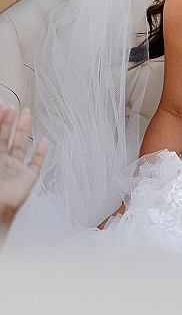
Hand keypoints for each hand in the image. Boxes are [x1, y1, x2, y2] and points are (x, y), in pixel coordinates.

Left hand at [0, 104, 46, 231]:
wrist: (0, 208)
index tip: (1, 105)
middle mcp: (3, 162)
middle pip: (6, 137)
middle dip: (9, 121)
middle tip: (12, 107)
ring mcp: (15, 169)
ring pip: (21, 145)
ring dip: (24, 129)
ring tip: (26, 115)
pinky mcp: (28, 178)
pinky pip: (36, 162)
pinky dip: (42, 152)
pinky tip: (45, 142)